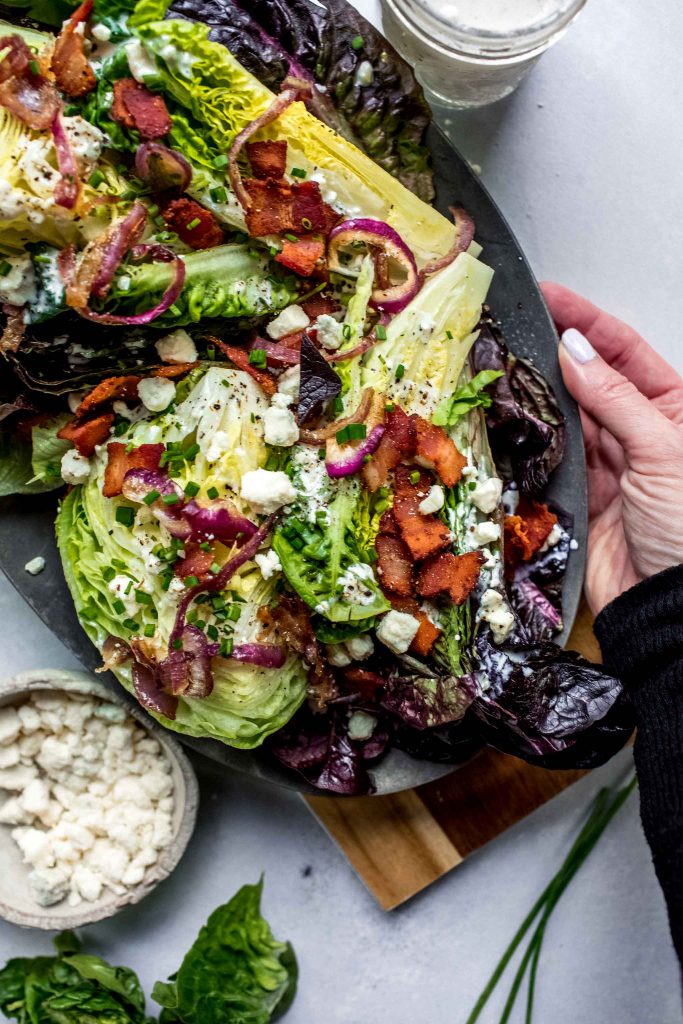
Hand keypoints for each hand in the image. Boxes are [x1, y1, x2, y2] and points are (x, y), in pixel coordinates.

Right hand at [541, 282, 682, 615]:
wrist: (669, 603)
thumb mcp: (664, 450)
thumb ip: (616, 399)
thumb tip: (576, 351)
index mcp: (676, 410)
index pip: (626, 352)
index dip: (588, 322)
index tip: (550, 296)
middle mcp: (640, 431)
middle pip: (591, 379)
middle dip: (554, 354)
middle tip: (513, 328)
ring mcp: (608, 463)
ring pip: (566, 417)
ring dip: (538, 396)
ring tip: (503, 367)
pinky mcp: (580, 495)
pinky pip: (550, 458)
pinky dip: (531, 441)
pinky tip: (510, 419)